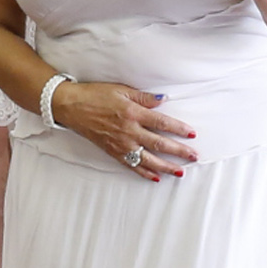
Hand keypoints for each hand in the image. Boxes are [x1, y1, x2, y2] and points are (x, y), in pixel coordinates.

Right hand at [52, 80, 196, 181]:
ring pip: (148, 159)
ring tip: (180, 171)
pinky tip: (156, 178)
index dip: (178, 129)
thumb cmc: (96, 95)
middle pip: (159, 143)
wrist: (73, 107)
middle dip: (179, 151)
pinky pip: (131, 165)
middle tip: (194, 156)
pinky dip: (144, 173)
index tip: (192, 133)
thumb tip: (163, 100)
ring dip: (166, 166)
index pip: (162, 123)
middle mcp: (129, 131)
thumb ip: (144, 97)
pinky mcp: (113, 152)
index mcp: (133, 113)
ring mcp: (121, 144)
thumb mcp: (122, 90)